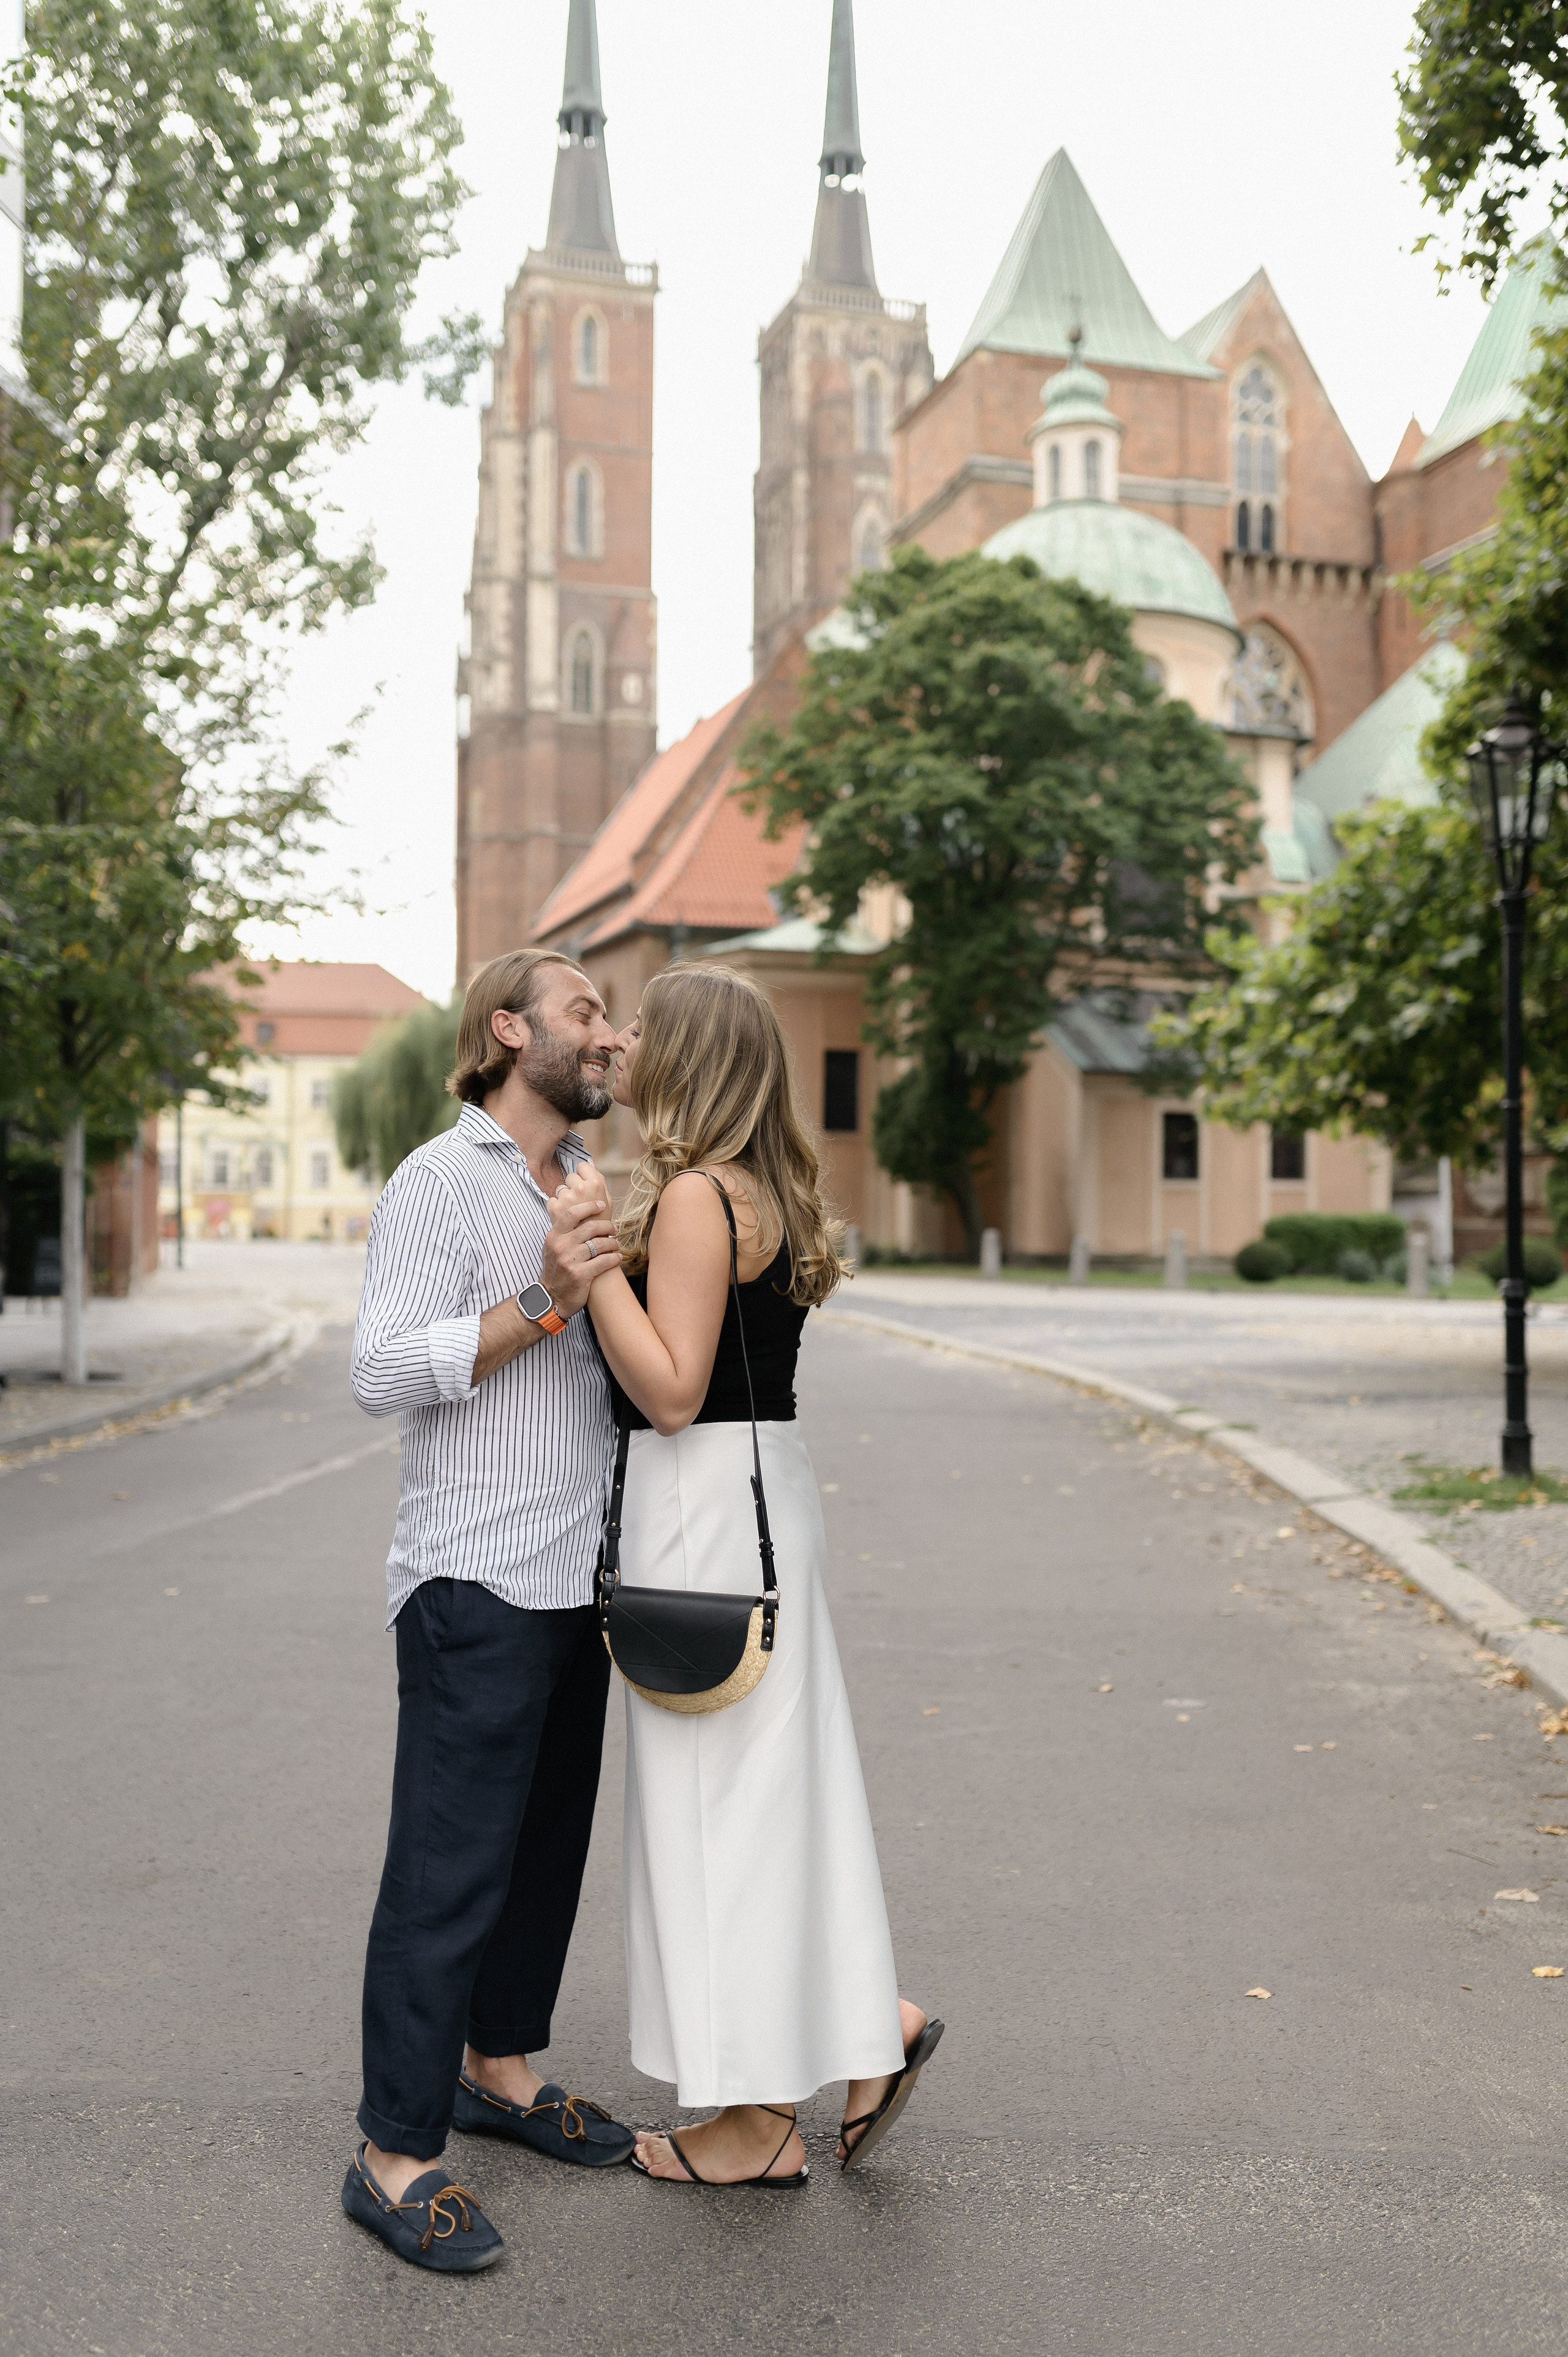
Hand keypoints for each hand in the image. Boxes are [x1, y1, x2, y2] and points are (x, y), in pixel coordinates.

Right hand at [540, 1164, 620, 1315]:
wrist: (551, 1298)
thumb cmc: (556, 1270)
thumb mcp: (552, 1248)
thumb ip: (564, 1232)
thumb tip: (582, 1214)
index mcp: (554, 1237)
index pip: (572, 1214)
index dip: (589, 1206)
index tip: (601, 1204)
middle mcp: (561, 1246)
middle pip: (591, 1227)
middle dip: (607, 1227)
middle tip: (614, 1229)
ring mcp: (571, 1260)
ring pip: (600, 1244)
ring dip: (613, 1244)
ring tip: (616, 1246)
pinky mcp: (581, 1274)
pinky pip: (604, 1261)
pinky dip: (614, 1259)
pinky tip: (618, 1258)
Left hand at [555, 1162, 612, 1218]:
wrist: (591, 1243)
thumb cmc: (601, 1221)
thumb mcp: (608, 1199)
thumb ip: (599, 1178)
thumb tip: (589, 1161)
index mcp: (595, 1184)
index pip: (582, 1166)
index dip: (584, 1176)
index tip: (586, 1187)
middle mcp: (580, 1188)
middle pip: (570, 1176)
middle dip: (573, 1186)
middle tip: (580, 1201)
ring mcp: (566, 1198)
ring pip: (561, 1188)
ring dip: (565, 1197)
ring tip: (573, 1210)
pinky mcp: (555, 1207)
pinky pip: (552, 1199)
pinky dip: (557, 1206)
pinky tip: (565, 1215)